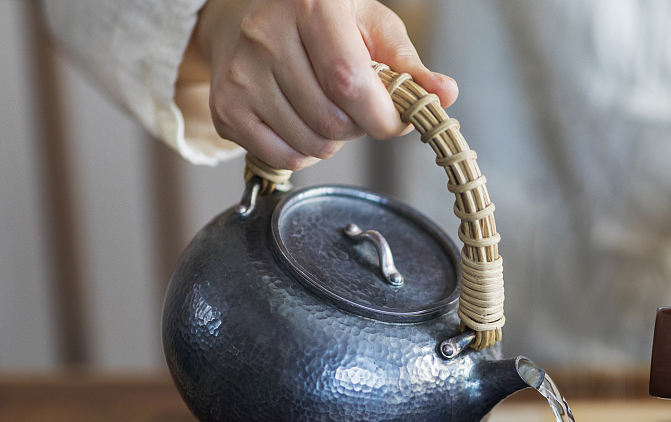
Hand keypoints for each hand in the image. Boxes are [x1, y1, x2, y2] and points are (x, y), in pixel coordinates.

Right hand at [184, 0, 458, 169]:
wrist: (246, 15)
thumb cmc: (320, 20)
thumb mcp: (371, 27)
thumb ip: (408, 65)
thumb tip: (444, 95)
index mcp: (312, 6)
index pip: (350, 83)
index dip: (382, 117)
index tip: (395, 121)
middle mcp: (267, 35)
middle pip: (333, 120)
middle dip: (358, 127)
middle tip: (354, 106)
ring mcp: (240, 73)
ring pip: (311, 144)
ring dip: (332, 140)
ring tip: (326, 109)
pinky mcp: (226, 106)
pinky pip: (284, 157)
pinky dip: (304, 153)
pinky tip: (300, 122)